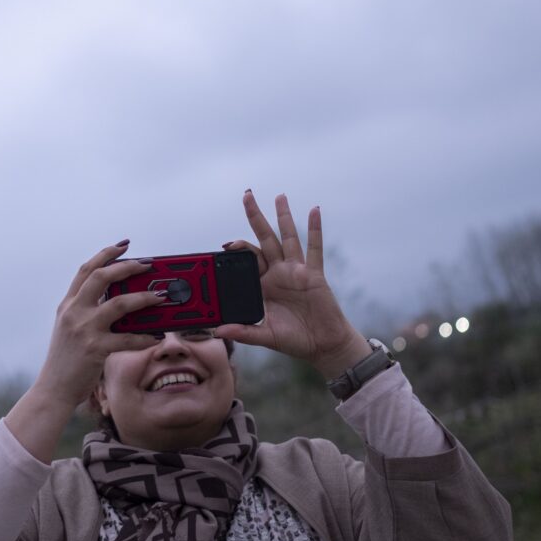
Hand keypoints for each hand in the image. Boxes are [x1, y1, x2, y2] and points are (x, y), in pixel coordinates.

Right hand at [32, 241, 163, 407]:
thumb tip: (122, 300)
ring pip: (119, 303)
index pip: (86, 270)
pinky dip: (145, 336)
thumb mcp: (71, 329)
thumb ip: (88, 312)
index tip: (124, 245)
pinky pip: (127, 338)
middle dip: (127, 266)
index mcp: (68, 305)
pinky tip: (157, 336)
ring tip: (161, 297)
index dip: (106, 253)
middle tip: (148, 264)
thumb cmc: (67, 361)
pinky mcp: (95, 349)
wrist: (53, 389)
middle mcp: (74, 312)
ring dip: (144, 298)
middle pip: (101, 277)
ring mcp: (84, 329)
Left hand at [215, 191, 371, 379]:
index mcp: (262, 285)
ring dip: (283, 216)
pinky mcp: (314, 275)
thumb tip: (218, 330)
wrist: (322, 346)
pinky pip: (314, 249)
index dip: (238, 249)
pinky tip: (314, 211)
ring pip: (288, 238)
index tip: (225, 245)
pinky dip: (315, 230)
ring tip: (279, 196)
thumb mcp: (265, 336)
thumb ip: (243, 332)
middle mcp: (278, 273)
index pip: (247, 260)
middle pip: (264, 239)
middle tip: (247, 195)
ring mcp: (296, 271)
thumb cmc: (294, 340)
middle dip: (256, 217)